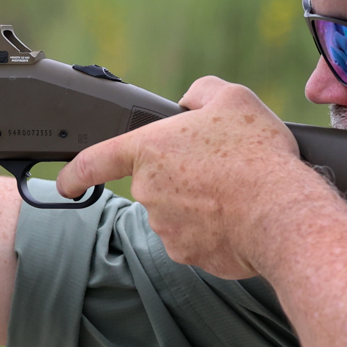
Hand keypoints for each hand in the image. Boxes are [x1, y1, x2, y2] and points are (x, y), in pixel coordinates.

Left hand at [54, 77, 303, 279]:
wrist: (281, 213)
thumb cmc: (256, 154)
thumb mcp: (232, 98)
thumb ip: (201, 92)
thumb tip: (190, 102)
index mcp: (148, 150)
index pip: (94, 161)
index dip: (74, 174)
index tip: (65, 185)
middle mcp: (149, 192)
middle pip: (156, 182)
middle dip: (182, 176)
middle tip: (221, 167)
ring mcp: (166, 227)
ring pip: (177, 211)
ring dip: (200, 203)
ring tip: (238, 191)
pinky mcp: (188, 254)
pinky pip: (196, 237)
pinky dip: (214, 229)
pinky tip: (240, 217)